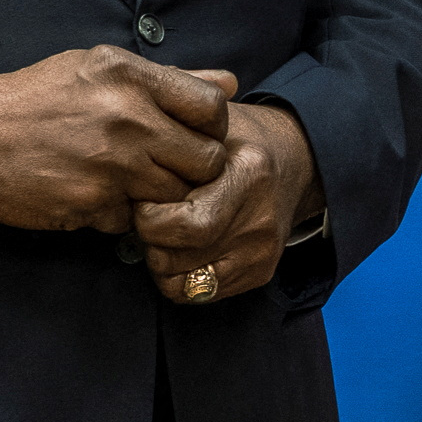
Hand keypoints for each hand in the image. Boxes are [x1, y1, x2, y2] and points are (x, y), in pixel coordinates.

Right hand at [0, 49, 236, 234]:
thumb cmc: (36, 98)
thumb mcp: (97, 67)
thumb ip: (169, 78)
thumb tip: (229, 84)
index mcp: (129, 75)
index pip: (212, 107)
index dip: (211, 126)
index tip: (192, 133)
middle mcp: (126, 117)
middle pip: (205, 160)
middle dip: (193, 169)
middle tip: (167, 166)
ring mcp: (111, 164)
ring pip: (175, 195)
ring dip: (160, 195)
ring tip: (130, 181)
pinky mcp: (92, 203)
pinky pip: (133, 220)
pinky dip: (121, 215)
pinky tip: (97, 195)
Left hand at [133, 101, 324, 302]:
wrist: (295, 160)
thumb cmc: (238, 141)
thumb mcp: (207, 127)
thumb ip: (172, 143)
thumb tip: (126, 168)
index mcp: (248, 176)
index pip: (186, 225)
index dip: (150, 218)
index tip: (145, 200)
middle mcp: (260, 220)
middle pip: (177, 259)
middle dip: (149, 242)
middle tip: (149, 217)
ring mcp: (262, 252)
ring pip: (183, 285)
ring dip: (161, 261)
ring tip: (167, 231)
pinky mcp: (260, 273)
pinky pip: (198, 294)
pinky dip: (180, 275)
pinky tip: (184, 247)